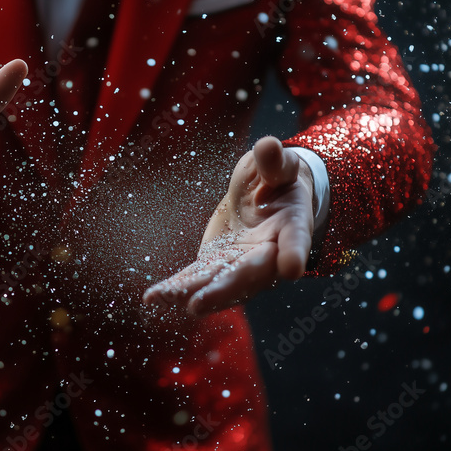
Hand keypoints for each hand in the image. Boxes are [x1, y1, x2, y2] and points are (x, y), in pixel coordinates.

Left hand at [142, 137, 316, 315]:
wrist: (271, 200)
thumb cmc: (279, 179)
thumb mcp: (280, 165)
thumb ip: (276, 161)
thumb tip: (268, 146)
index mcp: (293, 226)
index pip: (296, 240)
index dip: (294, 253)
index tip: (291, 269)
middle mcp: (269, 255)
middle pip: (248, 274)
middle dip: (223, 289)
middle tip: (197, 304)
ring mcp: (241, 265)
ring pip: (217, 282)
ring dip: (190, 293)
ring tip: (163, 299)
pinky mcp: (216, 265)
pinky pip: (196, 279)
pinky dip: (176, 289)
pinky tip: (153, 298)